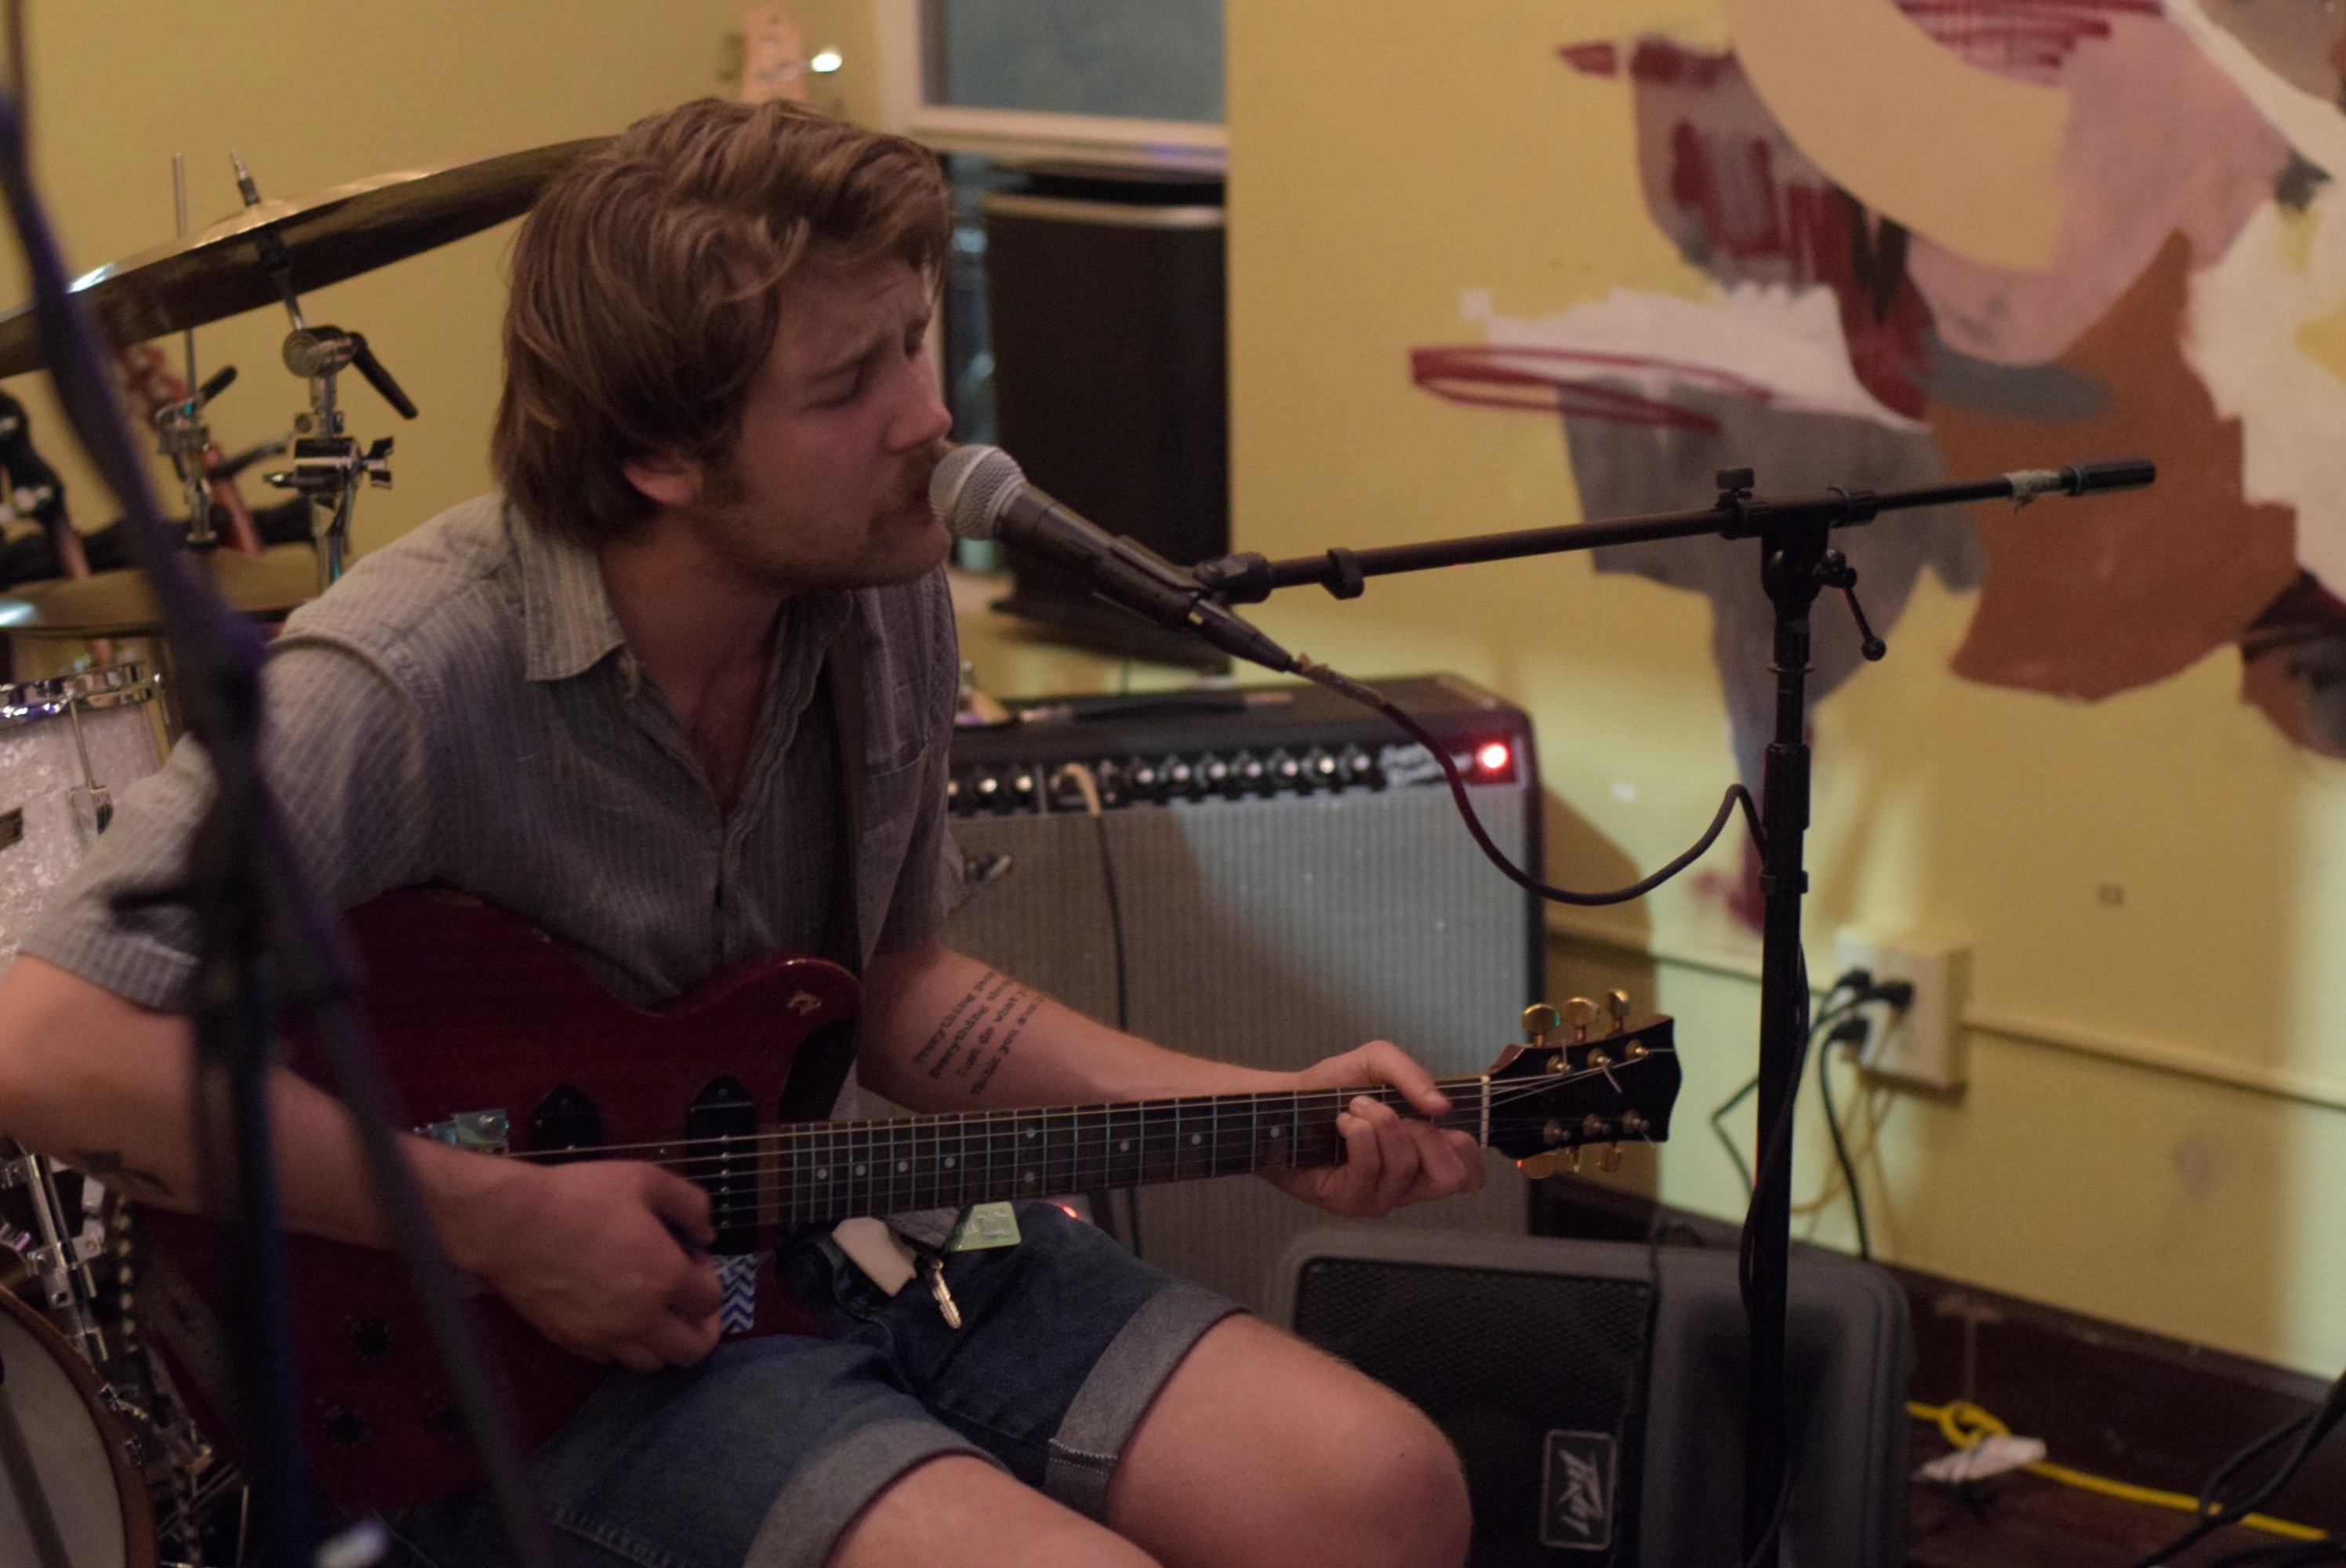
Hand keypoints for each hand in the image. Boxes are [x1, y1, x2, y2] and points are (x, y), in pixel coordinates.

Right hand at [447, 1159, 722, 1372]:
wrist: (509, 1223)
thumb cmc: (580, 1195)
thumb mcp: (645, 1179)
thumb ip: (690, 1204)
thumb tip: (707, 1233)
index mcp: (665, 1278)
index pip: (711, 1300)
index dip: (709, 1277)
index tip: (692, 1258)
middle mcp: (640, 1319)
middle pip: (692, 1350)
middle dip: (702, 1327)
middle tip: (688, 1301)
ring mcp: (603, 1337)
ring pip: (652, 1364)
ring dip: (663, 1341)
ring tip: (655, 1311)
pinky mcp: (572, 1343)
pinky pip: (611, 1360)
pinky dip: (624, 1345)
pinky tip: (617, 1316)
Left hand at [1260, 1040, 1485, 1217]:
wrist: (1282, 1105)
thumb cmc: (1331, 1089)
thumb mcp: (1377, 1063)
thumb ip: (1413, 1075)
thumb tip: (1442, 1108)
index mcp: (1424, 1158)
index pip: (1471, 1176)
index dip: (1465, 1146)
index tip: (1433, 1117)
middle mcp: (1407, 1184)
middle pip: (1451, 1177)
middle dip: (1424, 1132)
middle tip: (1391, 1113)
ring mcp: (1380, 1198)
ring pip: (1405, 1163)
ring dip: (1379, 1120)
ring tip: (1354, 1108)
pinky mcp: (1350, 1202)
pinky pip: (1369, 1165)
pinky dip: (1357, 1131)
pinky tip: (1341, 1122)